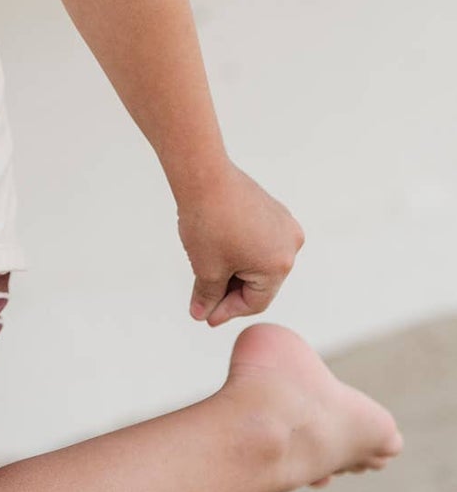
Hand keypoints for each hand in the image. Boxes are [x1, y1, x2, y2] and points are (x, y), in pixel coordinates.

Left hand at [177, 161, 304, 326]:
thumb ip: (208, 296)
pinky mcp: (272, 209)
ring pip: (257, 260)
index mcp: (280, 265)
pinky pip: (258, 240)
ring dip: (234, 270)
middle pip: (259, 282)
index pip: (254, 301)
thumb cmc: (207, 222)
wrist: (203, 175)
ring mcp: (283, 224)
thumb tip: (202, 313)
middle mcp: (290, 244)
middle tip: (204, 299)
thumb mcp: (206, 268)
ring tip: (207, 272)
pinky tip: (217, 250)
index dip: (227, 311)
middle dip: (230, 290)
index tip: (205, 315)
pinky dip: (239, 250)